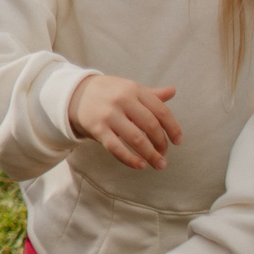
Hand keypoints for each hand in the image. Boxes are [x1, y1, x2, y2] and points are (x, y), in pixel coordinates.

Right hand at [68, 73, 182, 169]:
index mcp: (134, 89)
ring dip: (151, 155)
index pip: (161, 111)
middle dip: (162, 144)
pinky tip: (141, 165)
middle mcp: (122, 100)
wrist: (74, 93)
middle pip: (151, 126)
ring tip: (159, 164)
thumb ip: (151, 94)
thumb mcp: (128, 89)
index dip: (173, 128)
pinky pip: (117, 148)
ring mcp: (109, 114)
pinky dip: (130, 159)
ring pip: (136, 139)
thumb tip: (173, 91)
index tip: (178, 141)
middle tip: (165, 154)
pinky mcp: (97, 128)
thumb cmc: (108, 93)